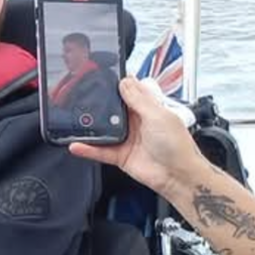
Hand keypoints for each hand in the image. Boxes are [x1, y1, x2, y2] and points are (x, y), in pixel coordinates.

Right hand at [69, 77, 206, 197]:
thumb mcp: (158, 116)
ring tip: (76, 120)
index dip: (118, 86)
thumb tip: (126, 82)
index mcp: (150, 110)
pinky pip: (100, 151)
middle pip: (113, 110)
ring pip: (104, 130)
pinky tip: (76, 145)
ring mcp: (128, 139)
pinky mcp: (121, 156)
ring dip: (91, 127)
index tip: (101, 78)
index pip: (130, 93)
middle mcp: (138, 123)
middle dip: (100, 105)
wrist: (178, 175)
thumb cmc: (178, 146)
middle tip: (81, 97)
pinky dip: (88, 149)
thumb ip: (139, 99)